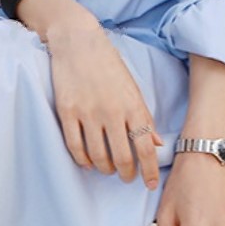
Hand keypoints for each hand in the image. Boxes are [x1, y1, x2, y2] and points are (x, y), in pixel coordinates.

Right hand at [41, 5, 163, 187]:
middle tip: (126, 177)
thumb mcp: (133, 88)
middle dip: (126, 174)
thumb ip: (144, 117)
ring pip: (98, 156)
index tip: (148, 184)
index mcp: (133, 106)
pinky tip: (88, 162)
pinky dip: (83, 160)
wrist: (78, 42)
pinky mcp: (67, 112)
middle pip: (122, 158)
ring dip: (105, 169)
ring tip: (107, 169)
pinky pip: (75, 147)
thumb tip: (157, 143)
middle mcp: (112, 112)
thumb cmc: (109, 64)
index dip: (148, 171)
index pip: (146, 148)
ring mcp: (88, 113)